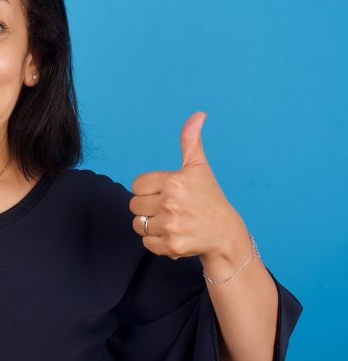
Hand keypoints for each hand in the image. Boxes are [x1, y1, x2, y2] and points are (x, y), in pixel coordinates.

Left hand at [129, 112, 249, 264]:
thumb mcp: (199, 168)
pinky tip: (174, 235)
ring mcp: (171, 226)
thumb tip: (198, 114)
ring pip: (138, 225)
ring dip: (151, 225)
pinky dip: (156, 242)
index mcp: (174, 181)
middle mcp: (171, 203)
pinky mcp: (172, 246)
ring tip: (172, 222)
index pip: (136, 185)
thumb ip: (191, 141)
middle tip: (170, 208)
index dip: (148, 189)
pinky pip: (146, 243)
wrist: (225, 235)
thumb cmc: (209, 198)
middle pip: (134, 205)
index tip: (166, 192)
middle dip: (148, 207)